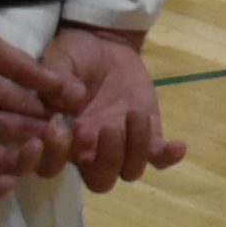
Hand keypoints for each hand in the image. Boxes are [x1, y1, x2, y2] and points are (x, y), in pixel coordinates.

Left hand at [0, 22, 79, 202]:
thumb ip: (18, 60)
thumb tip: (58, 80)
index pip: (29, 100)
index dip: (55, 103)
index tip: (80, 107)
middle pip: (25, 130)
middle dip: (50, 131)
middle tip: (68, 131)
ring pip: (9, 161)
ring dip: (29, 159)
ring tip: (37, 148)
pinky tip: (7, 177)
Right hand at [38, 27, 184, 193]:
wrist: (105, 45)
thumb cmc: (74, 57)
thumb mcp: (59, 61)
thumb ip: (55, 79)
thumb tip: (69, 100)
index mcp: (60, 138)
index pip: (49, 167)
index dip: (52, 157)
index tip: (61, 127)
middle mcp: (89, 149)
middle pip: (99, 181)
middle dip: (107, 160)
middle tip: (109, 125)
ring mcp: (122, 144)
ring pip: (130, 172)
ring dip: (136, 148)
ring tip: (134, 113)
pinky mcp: (148, 133)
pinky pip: (159, 157)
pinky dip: (168, 156)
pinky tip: (176, 144)